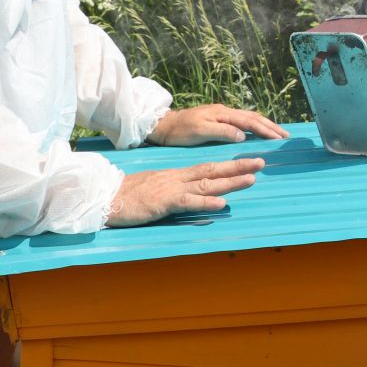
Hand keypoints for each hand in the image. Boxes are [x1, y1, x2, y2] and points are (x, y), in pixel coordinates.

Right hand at [106, 157, 265, 225]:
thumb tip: (193, 195)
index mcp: (176, 176)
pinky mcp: (163, 202)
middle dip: (238, 167)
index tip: (249, 162)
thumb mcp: (156, 189)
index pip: (207, 168)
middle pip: (213, 171)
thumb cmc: (129, 195)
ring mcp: (171, 189)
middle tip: (261, 162)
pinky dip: (206, 203)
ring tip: (251, 179)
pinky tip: (222, 203)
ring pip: (206, 184)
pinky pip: (188, 202)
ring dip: (229, 182)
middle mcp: (178, 179)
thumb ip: (176, 191)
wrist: (105, 197)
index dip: (229, 165)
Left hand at [148, 104, 286, 145]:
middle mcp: (225, 111)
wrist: (164, 125)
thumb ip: (222, 132)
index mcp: (223, 114)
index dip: (266, 130)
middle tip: (285, 136)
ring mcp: (222, 114)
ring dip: (265, 125)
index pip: (250, 122)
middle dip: (271, 126)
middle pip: (253, 117)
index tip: (280, 138)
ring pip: (249, 117)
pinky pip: (242, 120)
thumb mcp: (200, 132)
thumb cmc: (180, 131)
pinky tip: (258, 130)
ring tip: (277, 133)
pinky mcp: (218, 119)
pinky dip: (255, 125)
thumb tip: (243, 135)